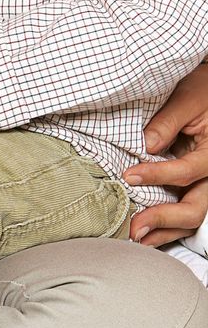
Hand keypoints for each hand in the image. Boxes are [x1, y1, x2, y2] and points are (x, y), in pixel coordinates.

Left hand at [125, 62, 207, 245]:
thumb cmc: (204, 89)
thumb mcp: (188, 97)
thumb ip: (168, 121)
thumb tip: (147, 145)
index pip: (187, 171)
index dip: (158, 175)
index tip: (128, 175)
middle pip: (197, 206)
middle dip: (164, 218)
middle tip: (134, 226)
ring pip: (194, 217)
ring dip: (165, 230)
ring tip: (137, 238)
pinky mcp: (200, 185)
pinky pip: (190, 213)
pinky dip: (170, 227)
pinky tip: (148, 234)